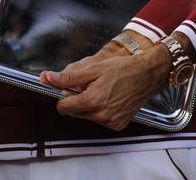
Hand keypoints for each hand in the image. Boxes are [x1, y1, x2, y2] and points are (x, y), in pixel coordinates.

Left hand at [40, 42, 170, 130]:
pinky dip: (102, 111)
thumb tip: (48, 78)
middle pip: (75, 112)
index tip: (70, 88)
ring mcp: (110, 122)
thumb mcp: (93, 69)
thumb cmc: (123, 69)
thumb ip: (69, 78)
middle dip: (78, 100)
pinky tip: (112, 99)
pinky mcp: (118, 125)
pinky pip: (101, 120)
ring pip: (87, 116)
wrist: (147, 75)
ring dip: (90, 106)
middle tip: (91, 86)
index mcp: (92, 101)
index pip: (63, 107)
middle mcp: (100, 115)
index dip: (64, 96)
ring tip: (104, 91)